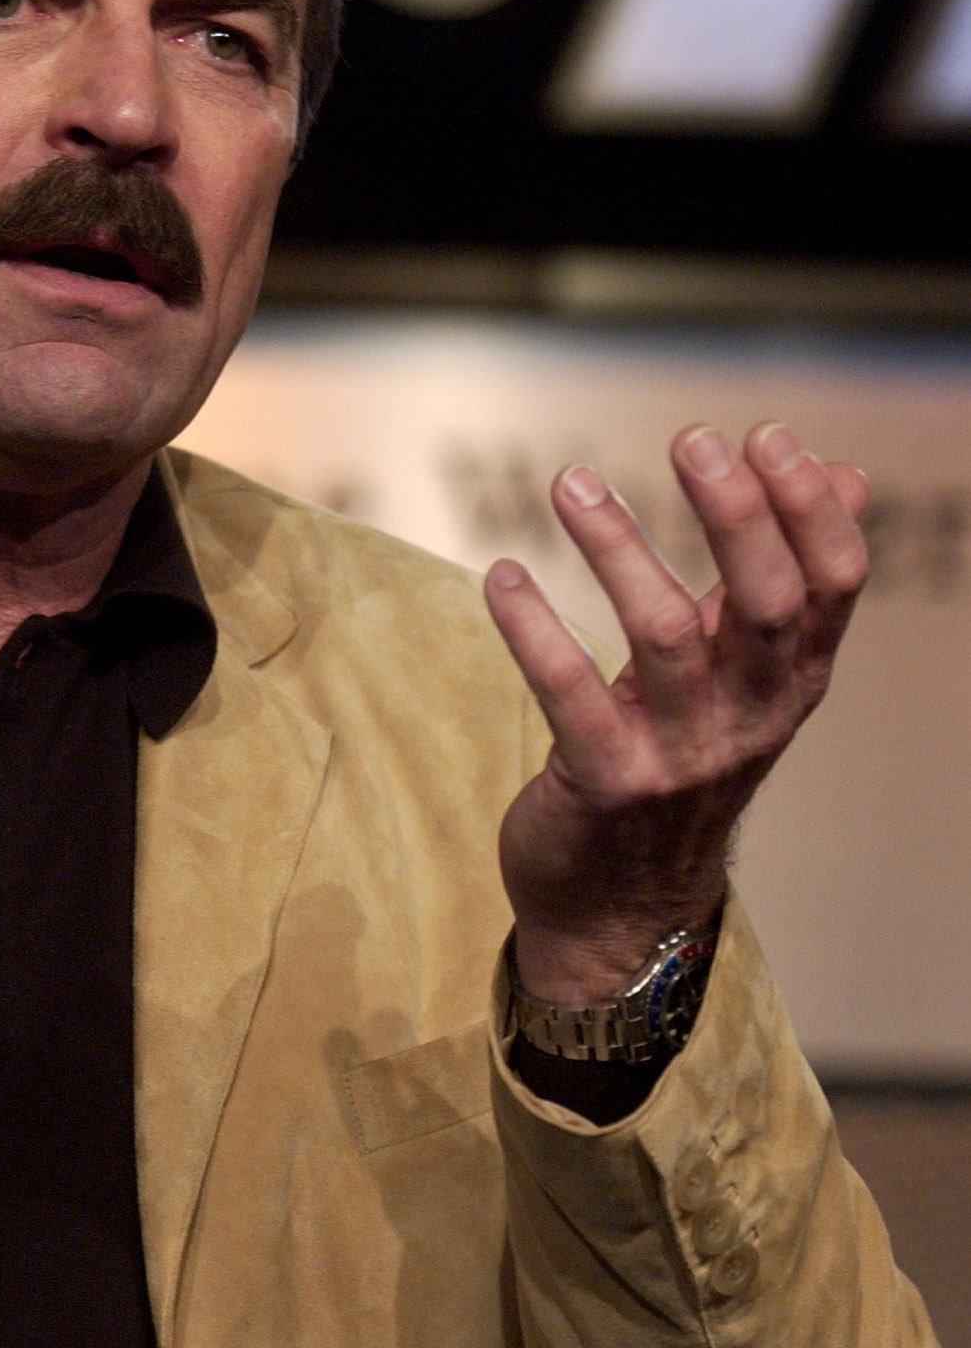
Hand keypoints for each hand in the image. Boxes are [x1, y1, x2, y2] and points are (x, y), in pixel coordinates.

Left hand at [484, 422, 868, 1002]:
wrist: (622, 911)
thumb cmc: (681, 767)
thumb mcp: (745, 680)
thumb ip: (780, 581)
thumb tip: (844, 472)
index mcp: (792, 684)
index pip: (833, 585)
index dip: (809, 508)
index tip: (768, 436)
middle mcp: (750, 719)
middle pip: (767, 602)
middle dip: (735, 513)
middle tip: (690, 439)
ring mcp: (681, 756)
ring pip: (665, 635)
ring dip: (617, 547)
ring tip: (569, 482)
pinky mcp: (606, 783)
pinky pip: (569, 691)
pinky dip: (533, 626)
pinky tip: (503, 575)